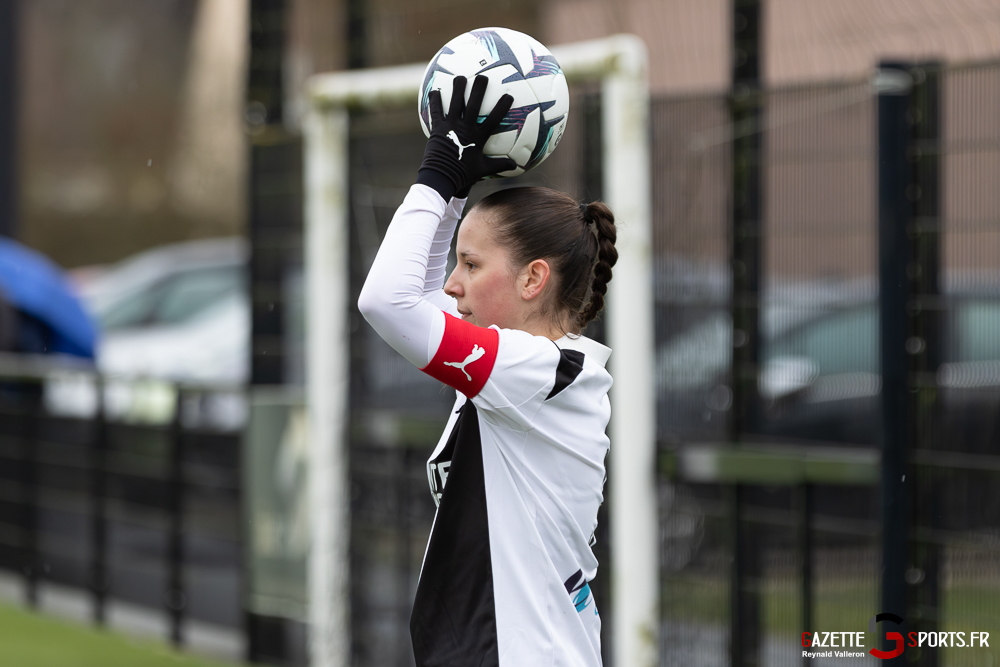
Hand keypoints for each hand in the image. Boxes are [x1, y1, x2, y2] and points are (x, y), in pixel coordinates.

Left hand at [416, 75, 516, 200]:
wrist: (441, 177)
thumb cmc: (463, 175)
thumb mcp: (483, 170)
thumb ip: (499, 165)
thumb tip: (516, 166)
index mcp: (477, 137)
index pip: (493, 120)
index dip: (501, 107)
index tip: (509, 95)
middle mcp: (464, 128)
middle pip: (473, 105)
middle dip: (479, 90)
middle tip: (483, 77)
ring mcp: (450, 127)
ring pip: (454, 103)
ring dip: (458, 89)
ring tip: (460, 77)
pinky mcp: (437, 129)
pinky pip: (436, 112)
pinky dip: (435, 102)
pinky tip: (435, 91)